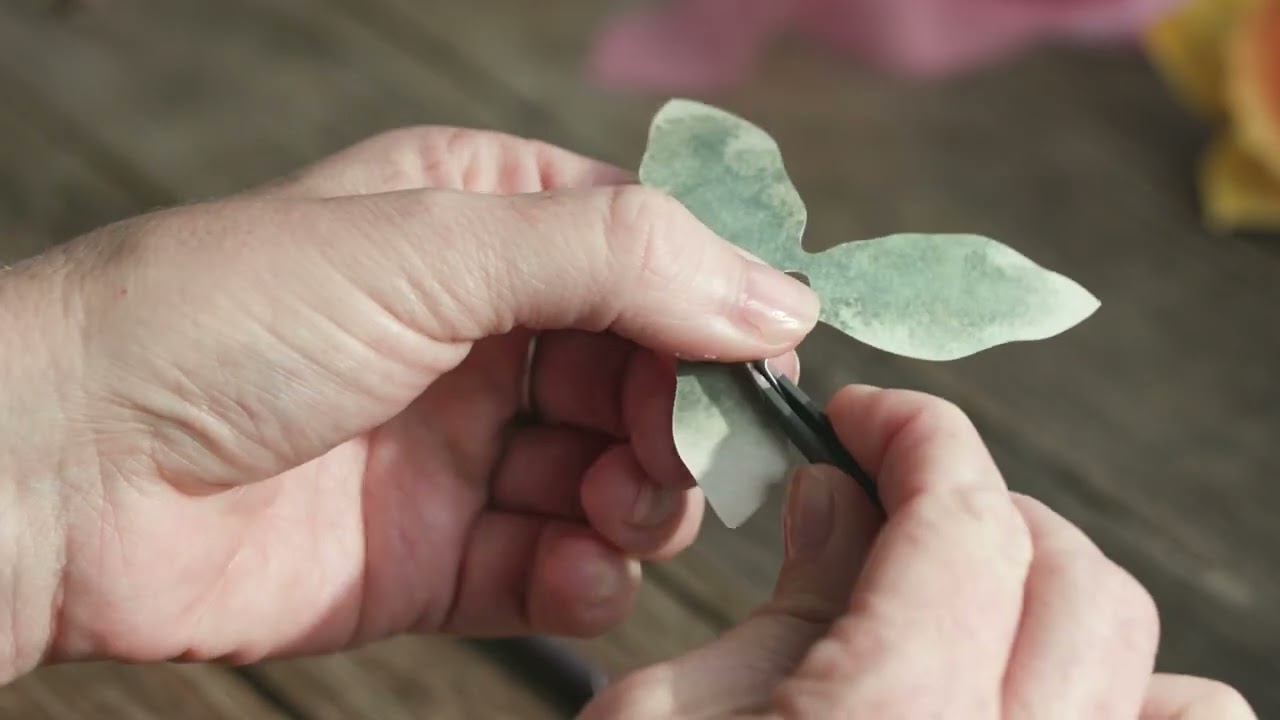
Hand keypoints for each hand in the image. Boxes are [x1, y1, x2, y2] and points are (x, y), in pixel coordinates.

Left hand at [0, 127, 818, 677]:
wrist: (64, 477)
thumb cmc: (225, 321)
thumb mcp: (430, 246)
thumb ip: (616, 259)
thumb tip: (777, 298)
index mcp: (482, 221)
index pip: (649, 249)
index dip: (717, 300)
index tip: (767, 354)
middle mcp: (485, 331)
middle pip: (650, 371)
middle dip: (682, 414)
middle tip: (677, 447)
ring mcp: (465, 447)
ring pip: (618, 476)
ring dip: (646, 500)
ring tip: (617, 509)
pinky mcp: (441, 553)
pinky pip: (558, 568)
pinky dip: (587, 576)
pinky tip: (571, 572)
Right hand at [582, 386, 1255, 718]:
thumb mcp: (664, 719)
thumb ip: (782, 604)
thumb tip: (839, 500)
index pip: (962, 518)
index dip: (917, 436)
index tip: (871, 419)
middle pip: (1072, 580)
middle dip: (984, 510)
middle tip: (896, 511)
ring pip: (1166, 684)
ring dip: (1075, 618)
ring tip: (976, 614)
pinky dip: (1130, 713)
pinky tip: (1031, 706)